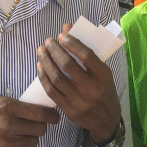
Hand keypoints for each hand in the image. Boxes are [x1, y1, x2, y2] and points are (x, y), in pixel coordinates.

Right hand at [0, 89, 59, 146]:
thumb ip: (7, 99)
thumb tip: (24, 103)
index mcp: (6, 107)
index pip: (40, 113)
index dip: (52, 116)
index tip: (55, 116)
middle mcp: (8, 125)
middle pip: (40, 130)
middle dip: (41, 127)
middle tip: (36, 124)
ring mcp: (5, 143)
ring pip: (32, 143)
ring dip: (30, 138)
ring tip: (21, 133)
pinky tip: (11, 142)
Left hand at [37, 23, 121, 142]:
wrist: (106, 120)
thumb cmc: (104, 89)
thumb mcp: (102, 70)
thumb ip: (85, 49)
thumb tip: (66, 27)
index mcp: (103, 76)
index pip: (86, 56)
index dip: (72, 43)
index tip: (62, 35)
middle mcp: (91, 88)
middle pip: (68, 65)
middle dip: (55, 50)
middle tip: (48, 41)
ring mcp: (78, 100)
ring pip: (57, 78)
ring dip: (46, 61)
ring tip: (41, 51)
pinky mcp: (68, 109)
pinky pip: (51, 91)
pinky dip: (43, 77)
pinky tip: (40, 66)